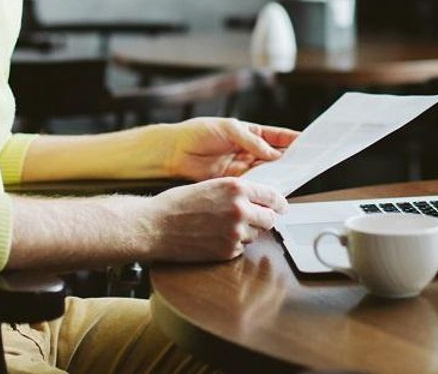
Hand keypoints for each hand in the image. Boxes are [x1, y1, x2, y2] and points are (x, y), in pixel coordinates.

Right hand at [139, 177, 288, 260]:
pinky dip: (233, 246)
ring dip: (246, 232)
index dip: (279, 202)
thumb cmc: (177, 204)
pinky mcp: (227, 251)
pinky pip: (241, 249)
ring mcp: (235, 232)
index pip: (272, 196)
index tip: (282, 206)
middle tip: (255, 219)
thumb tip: (254, 200)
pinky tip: (214, 238)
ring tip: (221, 228)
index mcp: (235, 188)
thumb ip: (234, 192)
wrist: (155, 226)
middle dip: (264, 219)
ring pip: (255, 235)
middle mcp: (240, 209)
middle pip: (270, 218)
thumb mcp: (210, 186)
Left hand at [163, 117, 299, 180]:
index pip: (278, 137)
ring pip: (268, 172)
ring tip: (295, 177)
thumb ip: (252, 141)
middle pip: (277, 156)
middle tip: (307, 164)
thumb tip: (274, 154)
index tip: (310, 143)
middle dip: (292, 160)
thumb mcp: (229, 129)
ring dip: (280, 175)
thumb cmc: (198, 132)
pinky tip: (273, 188)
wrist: (175, 151)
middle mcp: (250, 150)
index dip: (294, 140)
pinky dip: (264, 186)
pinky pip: (254, 184)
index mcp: (251, 133)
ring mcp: (243, 166)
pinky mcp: (234, 181)